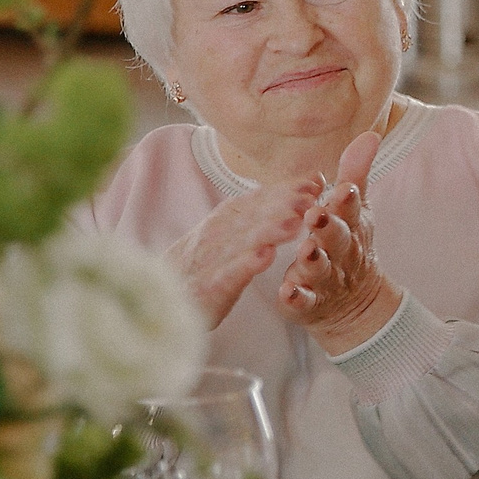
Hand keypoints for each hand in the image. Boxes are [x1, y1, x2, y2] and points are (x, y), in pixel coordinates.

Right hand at [171, 174, 323, 326]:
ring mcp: (210, 260)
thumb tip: (296, 191)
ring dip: (268, 231)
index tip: (316, 181)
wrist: (162, 298)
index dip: (285, 189)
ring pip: (242, 242)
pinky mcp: (207, 288)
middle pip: (252, 216)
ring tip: (295, 224)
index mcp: (225, 221)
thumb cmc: (203, 265)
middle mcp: (217, 235)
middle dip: (282, 204)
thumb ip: (259, 215)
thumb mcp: (229, 235)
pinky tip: (266, 257)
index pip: (257, 200)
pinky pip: (227, 274)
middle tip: (312, 196)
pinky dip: (245, 264)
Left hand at [279, 131, 400, 352]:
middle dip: (329, 227)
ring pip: (320, 269)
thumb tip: (371, 133)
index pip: (351, 209)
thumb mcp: (355, 209)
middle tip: (317, 215)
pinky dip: (298, 298)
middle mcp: (341, 251)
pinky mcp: (309, 302)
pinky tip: (288, 292)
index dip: (346, 201)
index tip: (340, 190)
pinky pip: (304, 301)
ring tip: (305, 252)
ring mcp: (326, 278)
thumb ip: (356, 173)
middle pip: (338, 239)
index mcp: (350, 225)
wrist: (354, 302)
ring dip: (314, 260)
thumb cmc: (348, 243)